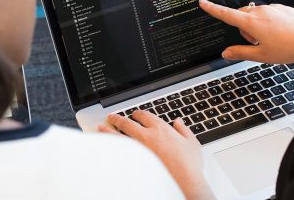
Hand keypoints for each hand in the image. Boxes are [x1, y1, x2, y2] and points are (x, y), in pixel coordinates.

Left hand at [99, 111, 214, 199]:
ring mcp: (137, 148)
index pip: (145, 116)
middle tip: (112, 117)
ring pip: (118, 135)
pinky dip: (110, 146)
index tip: (135, 115)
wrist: (183, 180)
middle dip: (118, 118)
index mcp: (160, 129)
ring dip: (108, 130)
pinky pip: (117, 151)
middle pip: (127, 123)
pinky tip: (105, 146)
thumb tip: (179, 123)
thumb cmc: (188, 164)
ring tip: (102, 127)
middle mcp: (146, 136)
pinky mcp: (132, 161)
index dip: (138, 114)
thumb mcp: (192, 143)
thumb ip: (184, 130)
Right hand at [199, 0, 293, 74]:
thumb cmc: (289, 48)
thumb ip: (240, 53)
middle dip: (243, 28)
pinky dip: (268, 23)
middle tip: (257, 43)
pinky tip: (281, 33)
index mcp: (252, 23)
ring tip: (272, 40)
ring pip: (254, 15)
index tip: (202, 2)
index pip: (226, 14)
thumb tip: (226, 53)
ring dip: (256, 26)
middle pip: (241, 16)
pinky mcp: (281, 7)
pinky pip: (268, 13)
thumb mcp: (261, 56)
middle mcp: (260, 12)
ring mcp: (271, 8)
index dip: (212, 9)